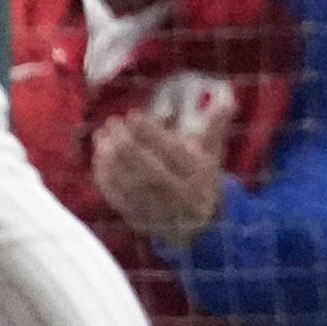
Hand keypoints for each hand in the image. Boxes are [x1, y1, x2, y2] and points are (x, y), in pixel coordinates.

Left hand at [85, 106, 228, 247]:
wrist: (201, 226)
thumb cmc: (202, 177)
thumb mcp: (212, 153)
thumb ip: (215, 126)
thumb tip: (228, 99)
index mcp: (197, 176)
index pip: (172, 153)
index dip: (151, 133)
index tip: (133, 114)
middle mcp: (179, 195)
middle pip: (149, 171)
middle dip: (128, 146)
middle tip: (111, 122)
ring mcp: (159, 210)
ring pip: (132, 186)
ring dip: (112, 160)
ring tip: (100, 137)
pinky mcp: (141, 220)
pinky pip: (120, 201)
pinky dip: (107, 180)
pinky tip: (98, 159)